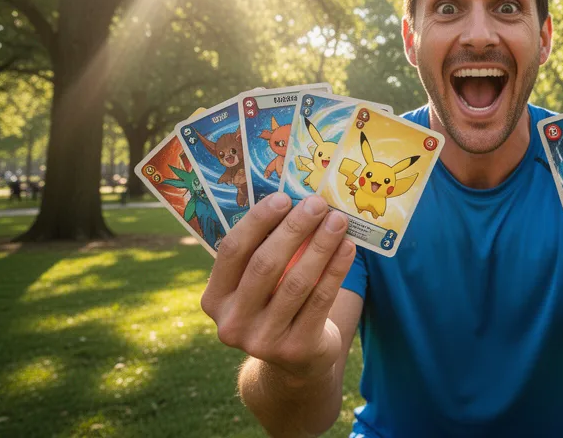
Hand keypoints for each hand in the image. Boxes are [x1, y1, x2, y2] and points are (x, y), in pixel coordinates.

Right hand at [200, 192, 355, 383]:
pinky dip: (336, 269)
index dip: (257, 222)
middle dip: (294, 229)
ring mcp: (263, 340)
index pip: (232, 251)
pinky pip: (321, 299)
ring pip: (297, 281)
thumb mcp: (258, 286)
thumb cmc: (275, 306)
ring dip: (321, 245)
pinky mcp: (296, 348)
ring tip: (338, 220)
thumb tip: (295, 199)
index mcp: (215, 299)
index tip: (284, 198)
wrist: (295, 363)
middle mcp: (232, 322)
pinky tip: (348, 247)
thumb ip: (264, 250)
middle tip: (317, 204)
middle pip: (265, 264)